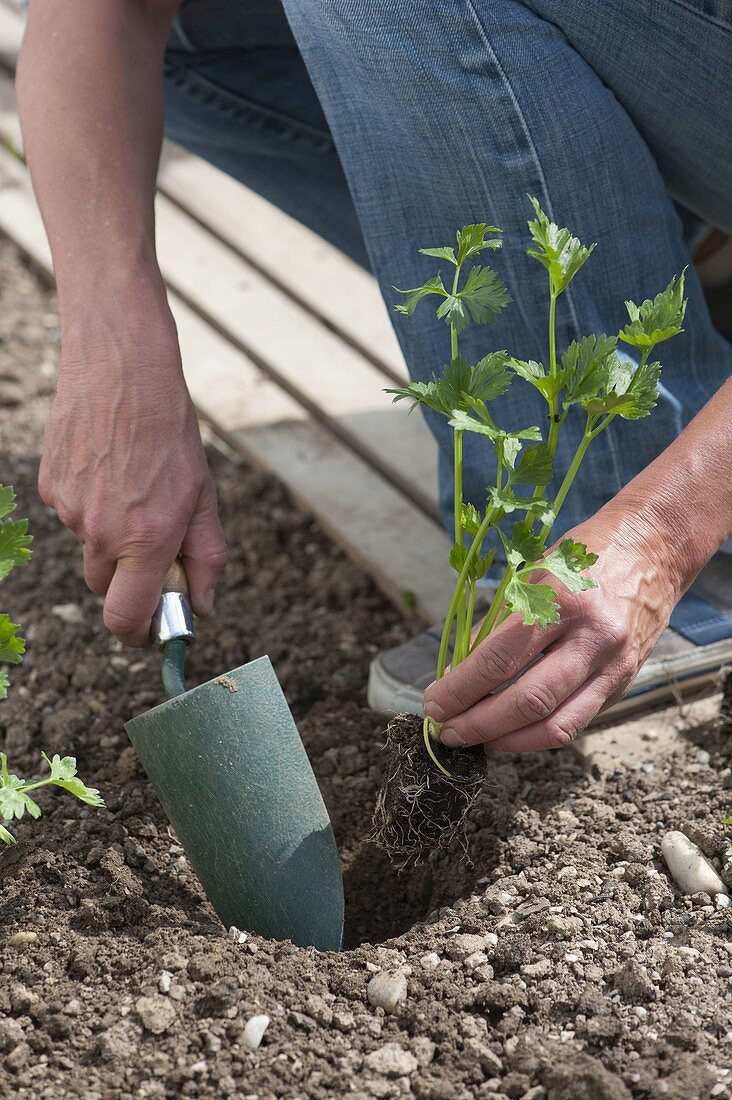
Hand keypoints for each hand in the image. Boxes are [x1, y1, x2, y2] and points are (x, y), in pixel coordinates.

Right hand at [39, 299, 227, 646]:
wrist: (121, 367)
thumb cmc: (171, 430)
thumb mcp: (204, 496)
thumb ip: (205, 558)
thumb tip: (202, 607)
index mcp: (146, 539)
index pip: (126, 619)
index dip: (140, 634)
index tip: (153, 630)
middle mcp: (100, 532)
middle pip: (106, 588)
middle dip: (130, 581)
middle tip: (155, 546)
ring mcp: (69, 509)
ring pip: (90, 547)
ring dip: (112, 536)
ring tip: (135, 485)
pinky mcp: (49, 485)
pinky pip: (72, 513)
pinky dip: (92, 505)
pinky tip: (111, 467)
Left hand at [423, 504, 684, 751]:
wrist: (653, 549)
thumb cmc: (583, 557)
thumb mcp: (532, 575)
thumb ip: (496, 626)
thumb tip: (458, 673)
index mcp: (561, 600)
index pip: (500, 659)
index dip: (461, 689)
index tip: (434, 703)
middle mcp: (592, 637)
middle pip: (527, 701)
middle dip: (478, 724)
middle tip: (446, 730)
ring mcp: (613, 666)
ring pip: (555, 726)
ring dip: (506, 741)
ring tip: (473, 740)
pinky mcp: (623, 684)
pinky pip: (575, 722)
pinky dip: (537, 734)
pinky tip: (509, 732)